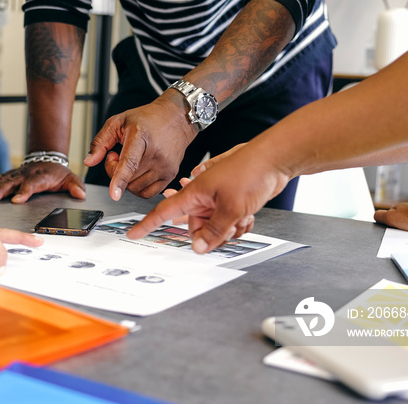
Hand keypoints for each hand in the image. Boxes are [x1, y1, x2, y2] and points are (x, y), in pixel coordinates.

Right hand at [0, 162, 85, 202]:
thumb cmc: (57, 173)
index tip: (17, 200)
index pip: (32, 185)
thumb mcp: (69, 178)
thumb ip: (75, 186)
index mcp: (40, 177)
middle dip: (3, 190)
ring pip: (3, 181)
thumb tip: (81, 194)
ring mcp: (16, 175)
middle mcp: (26, 175)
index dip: (24, 192)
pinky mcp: (9, 176)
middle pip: (13, 183)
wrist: (47, 160)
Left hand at [85, 98, 196, 200]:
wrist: (177, 118)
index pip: (129, 162)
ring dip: (127, 180)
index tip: (114, 194)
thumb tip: (89, 162)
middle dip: (115, 171)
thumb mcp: (118, 122)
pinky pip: (147, 193)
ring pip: (136, 188)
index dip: (119, 179)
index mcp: (141, 137)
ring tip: (131, 161)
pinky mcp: (170, 176)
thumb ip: (100, 141)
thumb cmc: (147, 119)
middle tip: (117, 155)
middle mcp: (156, 154)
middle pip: (127, 179)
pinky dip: (138, 187)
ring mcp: (165, 167)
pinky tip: (138, 171)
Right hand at [127, 146, 288, 252]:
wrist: (274, 159)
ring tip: (242, 217)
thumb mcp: (231, 208)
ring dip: (229, 229)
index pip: (164, 211)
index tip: (132, 233)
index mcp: (195, 193)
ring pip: (215, 227)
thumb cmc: (250, 171)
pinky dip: (239, 223)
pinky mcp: (232, 200)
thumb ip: (214, 232)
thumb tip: (198, 248)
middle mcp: (203, 196)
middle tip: (228, 228)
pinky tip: (248, 215)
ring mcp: (218, 199)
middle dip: (212, 234)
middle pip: (196, 228)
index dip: (147, 223)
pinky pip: (229, 222)